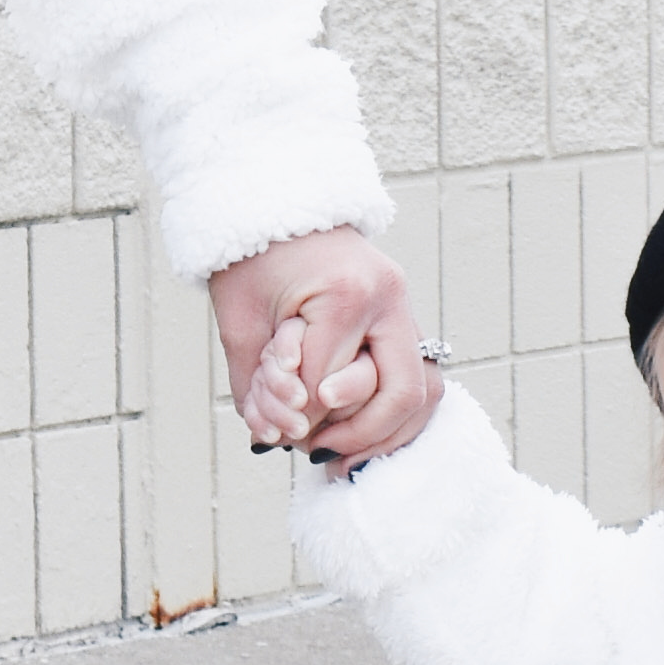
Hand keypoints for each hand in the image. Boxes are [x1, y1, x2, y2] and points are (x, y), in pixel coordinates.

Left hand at [207, 229, 434, 467]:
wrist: (276, 205)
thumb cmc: (252, 258)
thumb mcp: (240, 317)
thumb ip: (256, 380)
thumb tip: (279, 437)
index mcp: (346, 292)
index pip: (327, 382)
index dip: (299, 414)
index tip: (274, 432)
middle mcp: (388, 300)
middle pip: (398, 391)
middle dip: (357, 433)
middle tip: (316, 453)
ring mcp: (404, 307)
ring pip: (423, 391)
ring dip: (385, 434)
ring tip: (342, 458)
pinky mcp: (403, 317)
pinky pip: (417, 378)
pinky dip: (394, 416)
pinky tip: (362, 439)